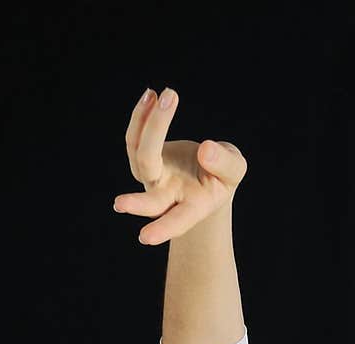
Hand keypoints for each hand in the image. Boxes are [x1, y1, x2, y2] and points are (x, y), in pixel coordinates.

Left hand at [113, 86, 247, 245]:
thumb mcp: (235, 170)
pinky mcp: (142, 159)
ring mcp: (151, 179)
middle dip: (136, 204)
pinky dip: (141, 117)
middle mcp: (167, 197)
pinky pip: (135, 138)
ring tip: (165, 94)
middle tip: (119, 204)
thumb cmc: (221, 176)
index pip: (177, 221)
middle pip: (151, 199)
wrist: (206, 172)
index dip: (163, 229)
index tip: (144, 238)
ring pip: (140, 156)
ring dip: (150, 125)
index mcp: (192, 207)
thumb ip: (225, 164)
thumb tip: (205, 150)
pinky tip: (151, 95)